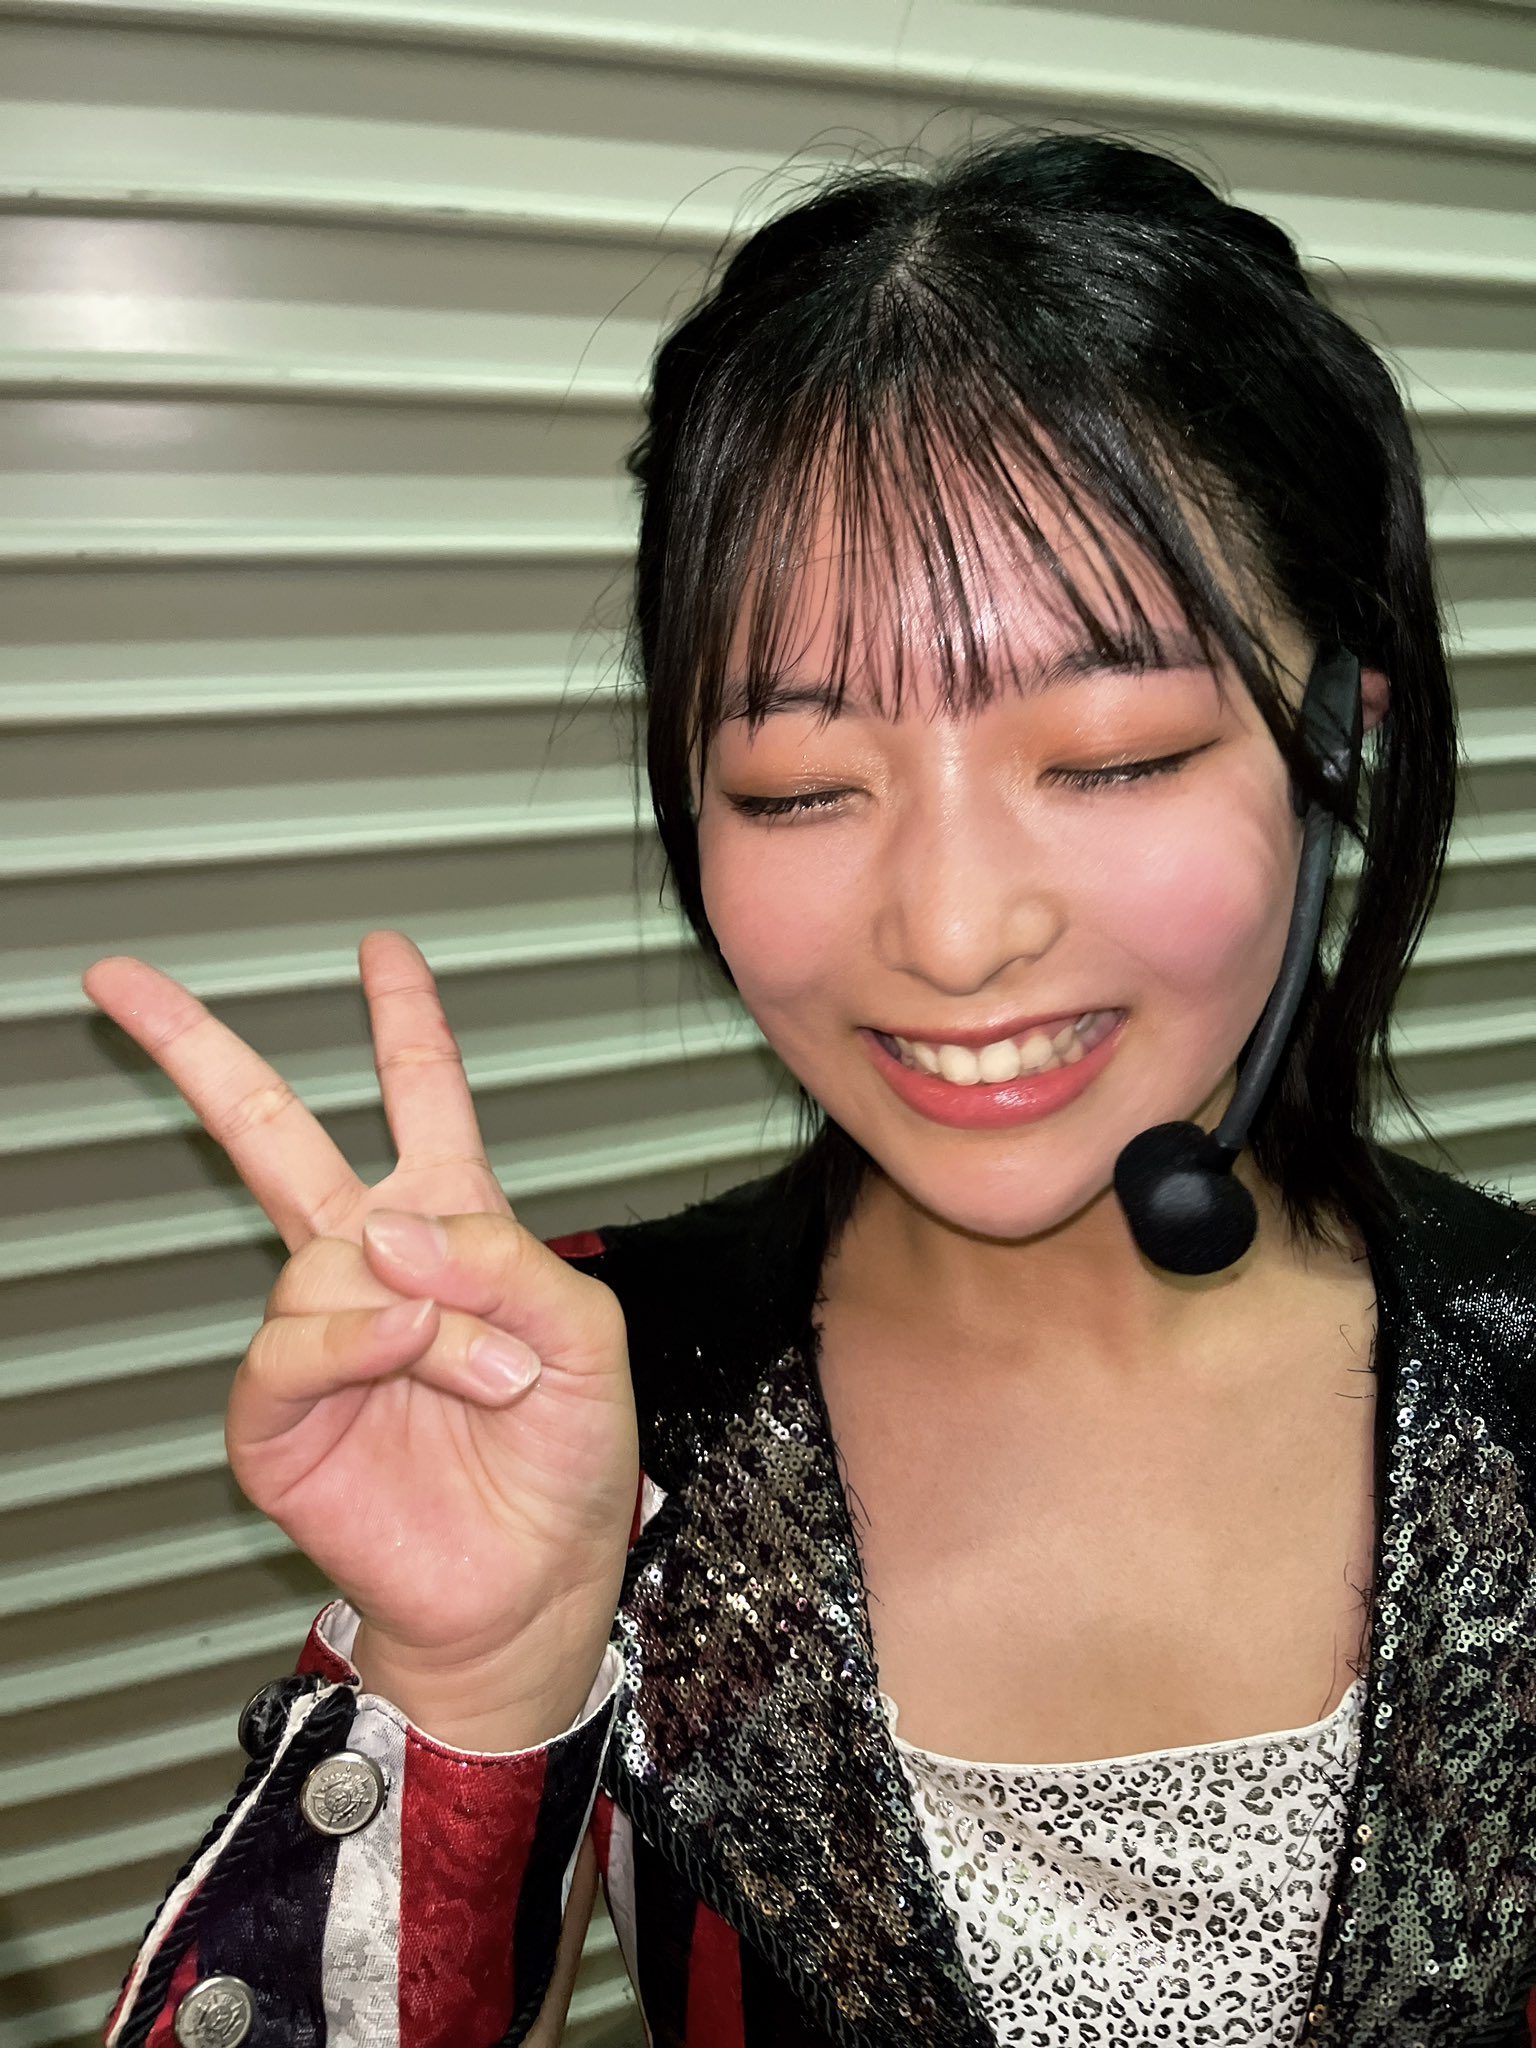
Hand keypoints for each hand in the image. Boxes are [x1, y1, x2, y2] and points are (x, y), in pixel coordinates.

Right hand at [82, 932, 638, 1735]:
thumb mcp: (583, 1333)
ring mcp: (317, 1337)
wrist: (533, 1583)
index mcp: (453, 1229)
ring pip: (329, 1262)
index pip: (421, 1101)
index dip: (404, 1024)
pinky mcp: (277, 1415)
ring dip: (423, 1316)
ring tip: (485, 1377)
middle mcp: (370, 1268)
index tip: (381, 952)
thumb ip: (506, 1256)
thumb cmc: (563, 1460)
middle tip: (123, 981)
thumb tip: (384, 1225)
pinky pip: (291, 1343)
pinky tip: (399, 1360)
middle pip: (272, 1137)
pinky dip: (354, 1345)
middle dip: (200, 1053)